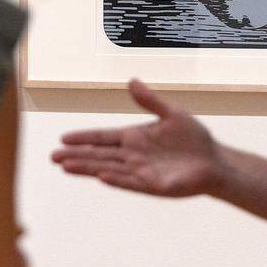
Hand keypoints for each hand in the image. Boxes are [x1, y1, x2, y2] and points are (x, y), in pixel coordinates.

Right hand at [51, 79, 223, 196]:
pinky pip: (130, 182)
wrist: (213, 161)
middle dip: (76, 156)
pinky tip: (100, 176)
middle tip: (53, 157)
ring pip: (108, 169)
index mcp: (134, 137)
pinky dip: (116, 179)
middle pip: (99, 155)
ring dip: (88, 168)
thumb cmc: (193, 138)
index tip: (63, 138)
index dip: (84, 137)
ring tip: (66, 167)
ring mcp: (141, 171)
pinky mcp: (153, 185)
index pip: (103, 137)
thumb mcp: (171, 114)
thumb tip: (131, 80)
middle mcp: (132, 155)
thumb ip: (149, 100)